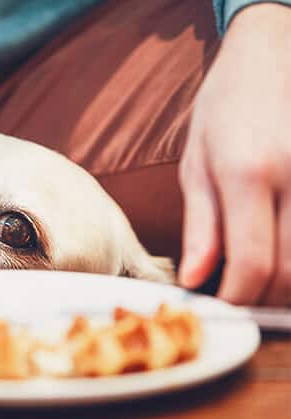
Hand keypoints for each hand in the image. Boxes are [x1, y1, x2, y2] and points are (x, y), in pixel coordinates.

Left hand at [178, 3, 290, 305]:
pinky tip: (284, 252)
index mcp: (248, 172)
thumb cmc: (226, 107)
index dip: (238, 297)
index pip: (252, 262)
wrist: (273, 52)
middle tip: (242, 299)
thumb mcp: (196, 164)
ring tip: (262, 279)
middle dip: (264, 297)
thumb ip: (201, 226)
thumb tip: (196, 279)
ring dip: (290, 283)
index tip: (222, 306)